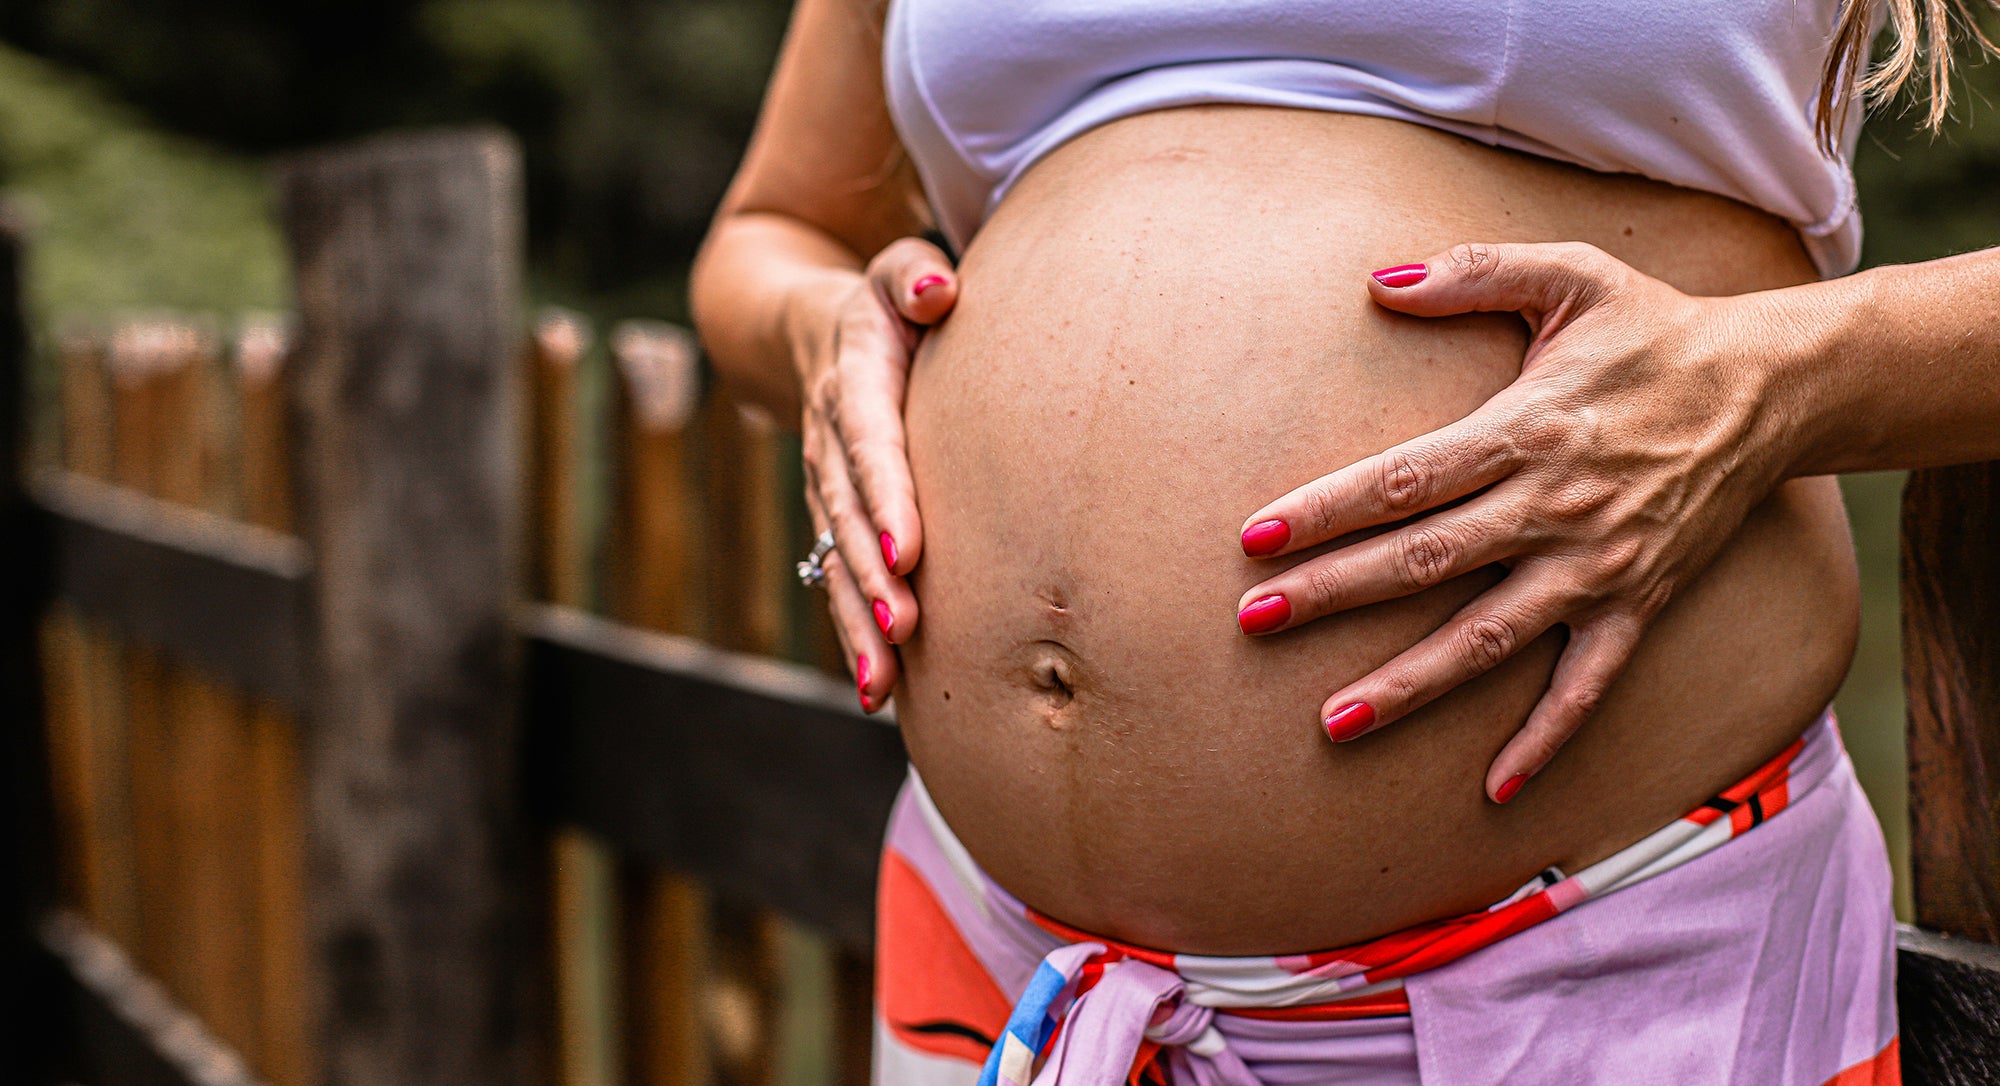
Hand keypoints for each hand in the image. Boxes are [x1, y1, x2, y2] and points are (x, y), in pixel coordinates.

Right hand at [796, 237, 956, 711]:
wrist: (814, 331)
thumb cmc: (891, 301)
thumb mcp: (898, 271)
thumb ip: (916, 272)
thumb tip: (938, 288)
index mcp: (855, 380)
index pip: (869, 441)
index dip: (885, 495)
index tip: (911, 550)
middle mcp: (831, 441)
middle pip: (847, 515)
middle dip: (869, 577)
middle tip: (902, 629)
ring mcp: (826, 488)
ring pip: (834, 560)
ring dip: (855, 623)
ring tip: (880, 684)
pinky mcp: (835, 523)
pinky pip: (837, 580)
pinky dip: (855, 634)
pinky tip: (880, 692)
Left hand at [1236, 243, 1800, 800]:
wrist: (1772, 388)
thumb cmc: (1653, 330)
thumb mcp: (1571, 276)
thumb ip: (1472, 271)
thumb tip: (1377, 278)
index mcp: (1525, 431)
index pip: (1405, 480)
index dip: (1327, 510)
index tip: (1256, 539)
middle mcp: (1553, 509)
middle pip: (1424, 562)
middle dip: (1334, 594)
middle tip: (1254, 622)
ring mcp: (1596, 567)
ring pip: (1486, 639)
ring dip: (1409, 684)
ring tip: (1333, 720)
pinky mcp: (1636, 604)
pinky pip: (1585, 686)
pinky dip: (1543, 740)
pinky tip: (1494, 791)